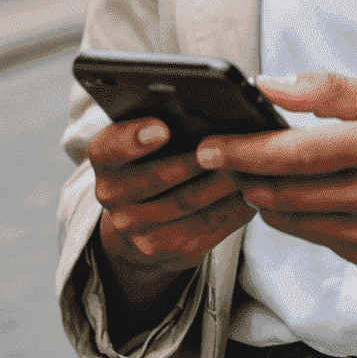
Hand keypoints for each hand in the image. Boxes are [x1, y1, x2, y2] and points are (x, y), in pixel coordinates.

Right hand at [87, 117, 257, 297]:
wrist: (139, 221)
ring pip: (187, 204)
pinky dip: (232, 208)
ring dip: (222, 183)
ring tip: (249, 163)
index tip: (161, 129)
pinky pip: (206, 228)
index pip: (110, 148)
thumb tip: (203, 105)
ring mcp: (137, 231)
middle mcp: (113, 197)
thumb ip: (160, 121)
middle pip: (157, 178)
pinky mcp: (167, 252)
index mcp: (105, 160)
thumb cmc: (151, 161)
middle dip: (197, 160)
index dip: (134, 139)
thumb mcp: (143, 138)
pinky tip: (251, 191)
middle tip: (229, 143)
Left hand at [195, 74, 356, 276]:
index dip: (245, 150)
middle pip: (286, 191)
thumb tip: (267, 85)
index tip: (208, 142)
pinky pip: (316, 237)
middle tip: (212, 155)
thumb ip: (331, 90)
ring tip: (245, 170)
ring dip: (261, 195)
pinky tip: (289, 191)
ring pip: (293, 220)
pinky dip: (293, 214)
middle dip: (240, 173)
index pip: (297, 152)